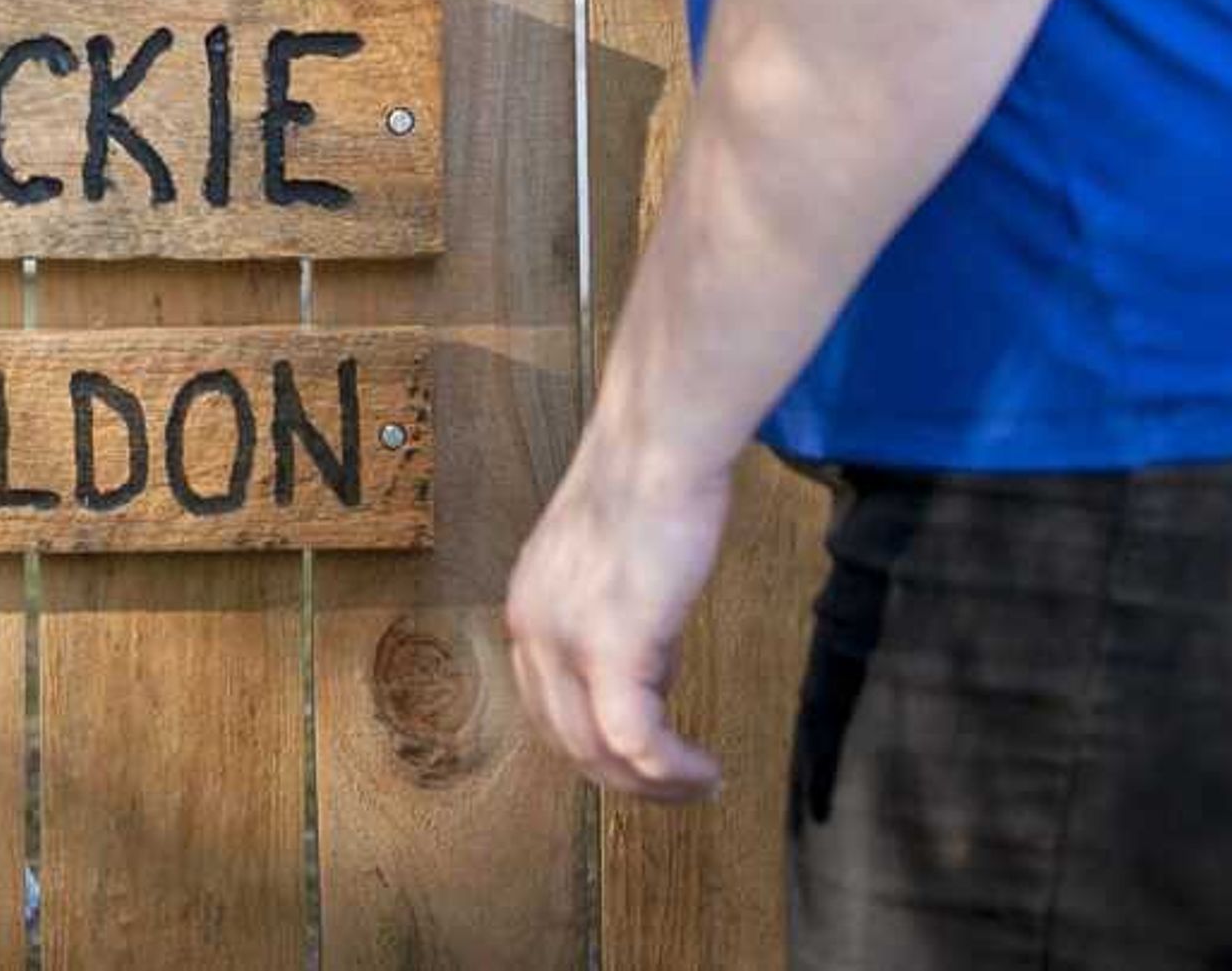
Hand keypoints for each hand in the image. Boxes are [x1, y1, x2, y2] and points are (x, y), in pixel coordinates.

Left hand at [505, 444, 735, 802]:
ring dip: (651, 785)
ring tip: (697, 786)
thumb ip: (618, 619)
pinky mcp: (612, 647)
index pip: (547, 706)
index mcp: (527, 607)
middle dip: (623, 777)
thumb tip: (653, 675)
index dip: (596, 741)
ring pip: (597, 752)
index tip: (646, 755)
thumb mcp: (615, 564)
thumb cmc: (651, 484)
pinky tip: (704, 771)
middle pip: (567, 740)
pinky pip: (636, 740)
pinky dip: (671, 769)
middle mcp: (532, 629)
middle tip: (675, 788)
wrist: (660, 443)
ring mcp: (566, 641)